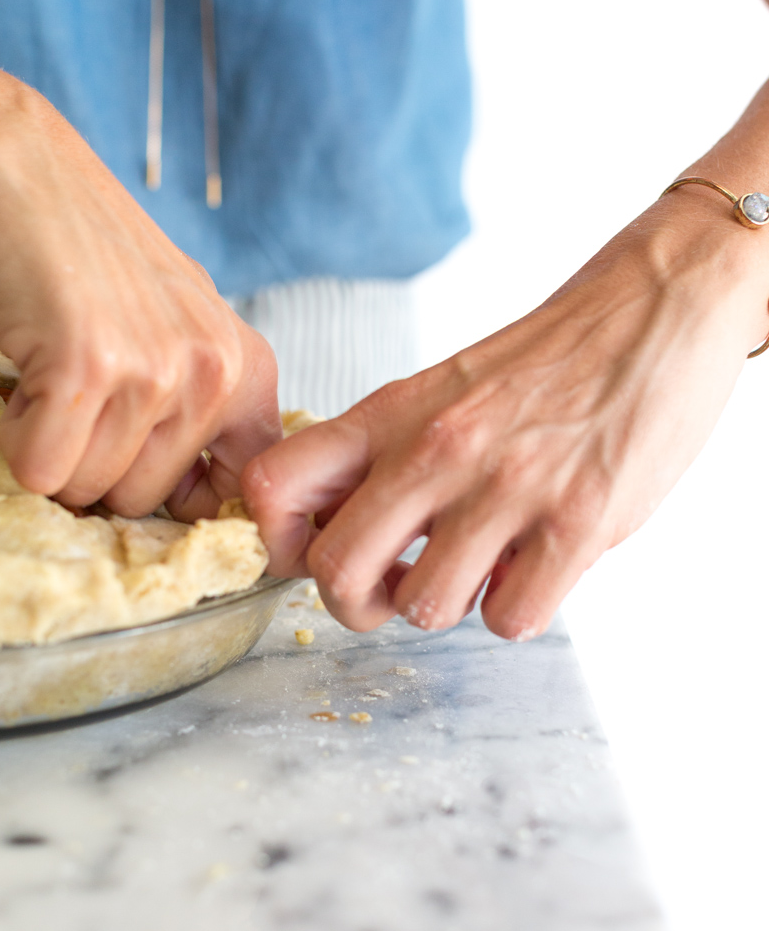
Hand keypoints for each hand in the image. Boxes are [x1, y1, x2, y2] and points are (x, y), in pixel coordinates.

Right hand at [0, 75, 280, 513]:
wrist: (17, 167)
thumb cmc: (87, 255)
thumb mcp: (178, 328)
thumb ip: (201, 411)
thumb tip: (199, 508)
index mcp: (249, 370)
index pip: (240, 491)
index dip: (180, 500)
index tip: (135, 466)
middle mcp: (216, 372)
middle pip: (140, 501)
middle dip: (92, 464)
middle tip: (76, 391)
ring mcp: (156, 370)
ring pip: (87, 489)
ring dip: (48, 445)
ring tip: (52, 373)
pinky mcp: (88, 365)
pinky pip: (41, 469)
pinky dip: (15, 437)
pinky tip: (28, 376)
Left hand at [241, 190, 768, 638]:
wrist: (656, 310)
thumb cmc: (549, 360)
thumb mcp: (442, 390)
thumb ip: (385, 455)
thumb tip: (335, 533)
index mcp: (392, 415)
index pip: (274, 485)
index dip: (277, 542)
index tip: (311, 555)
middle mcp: (436, 450)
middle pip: (334, 571)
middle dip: (356, 604)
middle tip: (394, 587)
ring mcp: (505, 488)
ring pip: (425, 608)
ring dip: (451, 605)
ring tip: (482, 566)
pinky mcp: (577, 524)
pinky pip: (509, 619)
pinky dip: (520, 610)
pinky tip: (537, 568)